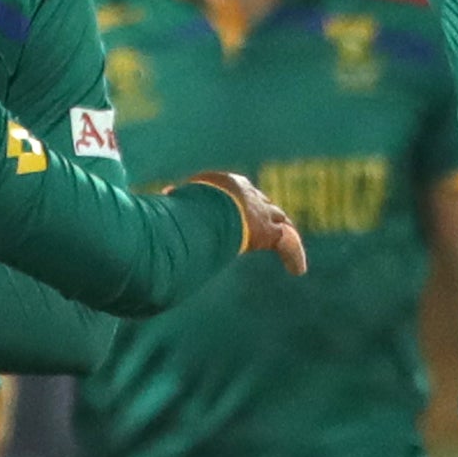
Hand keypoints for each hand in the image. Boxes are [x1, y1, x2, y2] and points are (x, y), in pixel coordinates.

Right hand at [183, 171, 308, 273]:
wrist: (207, 208)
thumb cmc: (188, 205)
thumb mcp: (179, 203)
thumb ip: (174, 204)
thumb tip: (159, 202)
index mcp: (227, 185)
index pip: (238, 194)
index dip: (239, 204)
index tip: (236, 213)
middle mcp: (249, 194)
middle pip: (264, 205)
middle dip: (268, 215)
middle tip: (272, 226)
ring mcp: (262, 212)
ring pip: (281, 222)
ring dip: (284, 234)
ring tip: (289, 248)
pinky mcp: (270, 231)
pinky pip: (288, 243)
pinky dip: (294, 256)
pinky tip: (298, 271)